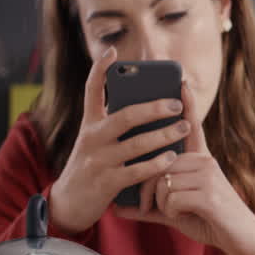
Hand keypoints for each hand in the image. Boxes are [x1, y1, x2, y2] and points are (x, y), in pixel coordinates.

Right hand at [52, 46, 188, 234]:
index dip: (100, 70)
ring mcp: (98, 160)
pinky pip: (136, 170)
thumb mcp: (98, 141)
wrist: (70, 203)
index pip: (91, 91)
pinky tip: (172, 157)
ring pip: (136, 144)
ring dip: (163, 135)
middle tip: (176, 102)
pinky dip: (156, 163)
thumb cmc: (93, 165)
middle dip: (153, 108)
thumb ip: (116, 123)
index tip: (112, 51)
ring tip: (184, 127)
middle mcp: (92, 138)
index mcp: (90, 124)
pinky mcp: (106, 182)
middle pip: (124, 116)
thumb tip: (150, 103)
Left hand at [114, 79, 254, 254]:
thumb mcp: (176, 211)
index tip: (181, 80)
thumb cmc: (211, 221)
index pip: (192, 126)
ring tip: (177, 213)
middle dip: (149, 190)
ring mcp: (208, 175)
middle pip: (159, 163)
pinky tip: (188, 216)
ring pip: (162, 181)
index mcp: (200, 160)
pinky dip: (172, 212)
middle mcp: (205, 161)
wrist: (243, 238)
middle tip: (153, 208)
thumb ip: (147, 207)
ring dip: (161, 204)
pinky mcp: (208, 192)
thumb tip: (118, 209)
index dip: (187, 103)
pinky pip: (171, 198)